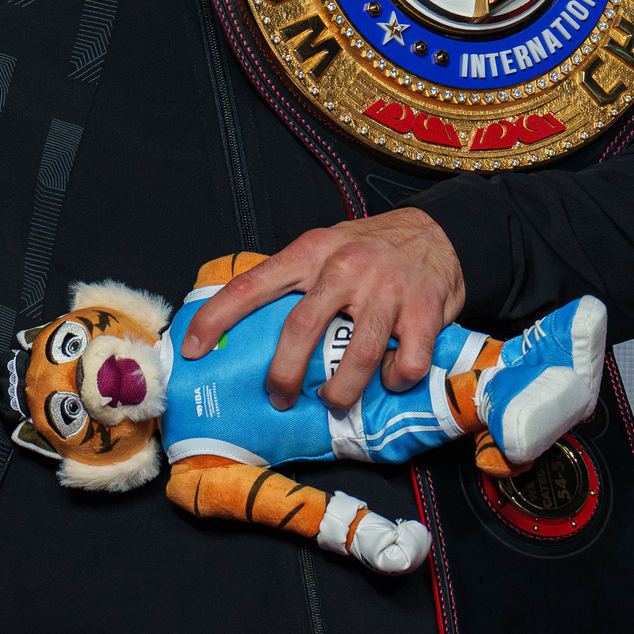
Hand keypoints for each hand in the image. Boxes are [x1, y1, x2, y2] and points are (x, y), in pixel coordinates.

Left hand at [179, 210, 466, 413]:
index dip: (217, 319)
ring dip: (339, 392)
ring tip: (332, 400)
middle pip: (301, 329)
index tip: (193, 350)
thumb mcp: (326, 247)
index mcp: (311, 252)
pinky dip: (394, 381)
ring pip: (355, 357)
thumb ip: (295, 280)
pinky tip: (389, 378)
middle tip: (278, 398)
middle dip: (283, 375)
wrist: (440, 233)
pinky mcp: (424, 312)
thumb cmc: (371, 248)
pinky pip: (404, 363)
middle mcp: (345, 268)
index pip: (252, 285)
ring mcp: (386, 291)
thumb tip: (247, 329)